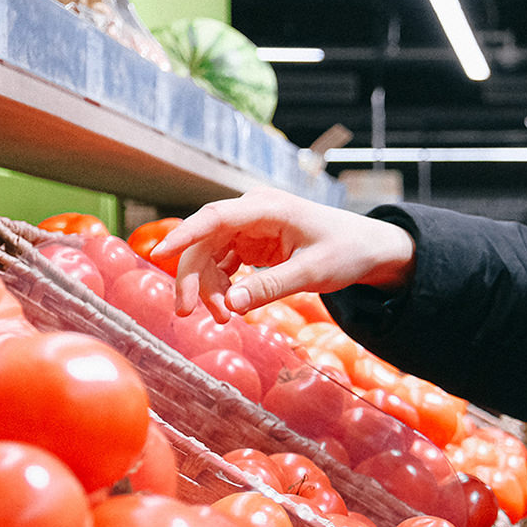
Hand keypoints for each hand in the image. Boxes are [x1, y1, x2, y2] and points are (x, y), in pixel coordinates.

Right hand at [150, 188, 415, 323]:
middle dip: (193, 278)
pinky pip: (223, 263)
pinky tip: (229, 306)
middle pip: (204, 241)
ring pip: (209, 255)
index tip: (159, 254)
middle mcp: (252, 212)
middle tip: (188, 313)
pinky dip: (221, 285)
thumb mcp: (312, 272)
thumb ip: (270, 287)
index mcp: (267, 207)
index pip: (214, 217)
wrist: (368, 246)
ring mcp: (250, 226)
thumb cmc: (346, 250)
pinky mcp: (251, 242)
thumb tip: (229, 305)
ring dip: (208, 287)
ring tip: (223, 318)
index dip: (184, 235)